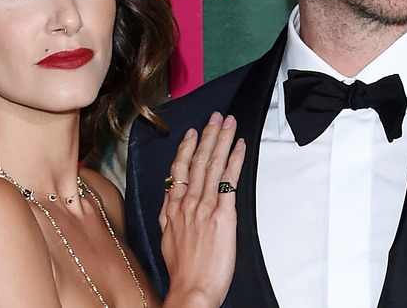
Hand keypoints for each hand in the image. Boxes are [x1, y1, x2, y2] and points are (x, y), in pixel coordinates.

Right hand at [160, 112, 244, 307]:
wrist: (192, 289)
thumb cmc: (183, 270)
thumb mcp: (167, 239)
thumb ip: (169, 216)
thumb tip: (170, 199)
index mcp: (174, 208)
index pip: (180, 170)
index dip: (186, 147)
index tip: (192, 133)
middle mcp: (189, 203)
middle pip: (198, 161)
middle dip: (208, 136)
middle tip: (216, 117)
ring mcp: (206, 207)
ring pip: (213, 165)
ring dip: (221, 141)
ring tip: (228, 124)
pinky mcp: (223, 215)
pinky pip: (229, 181)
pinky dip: (234, 161)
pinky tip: (239, 147)